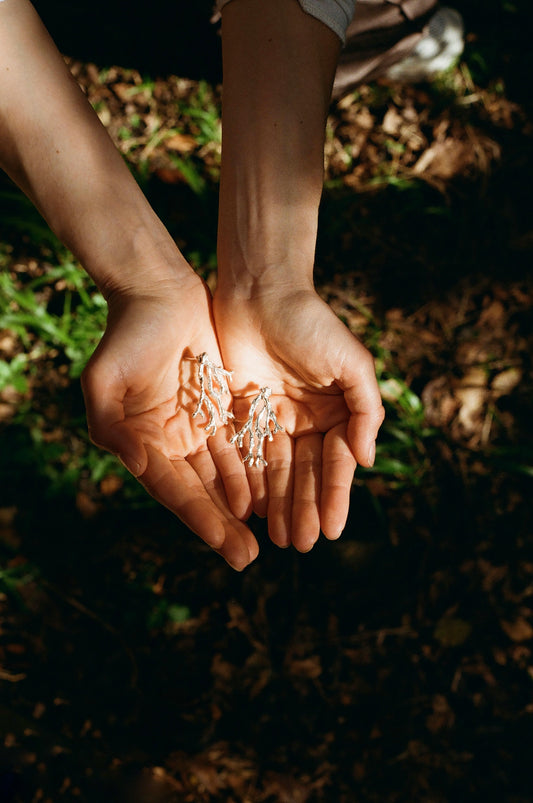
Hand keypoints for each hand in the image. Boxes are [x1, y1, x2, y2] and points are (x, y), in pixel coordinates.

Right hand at [81, 277, 256, 569]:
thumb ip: (112, 427)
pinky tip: (269, 492)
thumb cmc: (126, 335)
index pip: (174, 489)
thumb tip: (139, 465)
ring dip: (242, 504)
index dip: (199, 518)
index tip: (225, 544)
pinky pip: (240, 444)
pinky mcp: (220, 408)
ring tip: (266, 536)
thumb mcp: (104, 380)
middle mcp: (169, 442)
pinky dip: (252, 469)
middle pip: (200, 491)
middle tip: (248, 557)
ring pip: (223, 474)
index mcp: (141, 442)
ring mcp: (196, 426)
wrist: (158, 292)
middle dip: (223, 525)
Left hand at [213, 286, 384, 552]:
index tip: (333, 530)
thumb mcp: (351, 362)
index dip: (335, 496)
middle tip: (302, 545)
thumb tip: (365, 460)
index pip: (336, 463)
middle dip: (306, 509)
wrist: (260, 292)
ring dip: (280, 505)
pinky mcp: (242, 414)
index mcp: (336, 412)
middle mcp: (307, 421)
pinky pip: (245, 455)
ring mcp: (273, 420)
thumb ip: (366, 409)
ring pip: (276, 472)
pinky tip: (252, 511)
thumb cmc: (311, 323)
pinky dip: (250, 483)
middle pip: (306, 474)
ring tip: (280, 539)